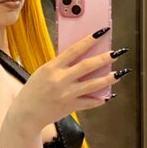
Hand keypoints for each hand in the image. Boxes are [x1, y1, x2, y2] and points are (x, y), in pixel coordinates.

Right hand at [13, 31, 128, 130]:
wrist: (26, 114)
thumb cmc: (34, 90)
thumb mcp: (43, 72)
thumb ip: (60, 64)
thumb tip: (81, 56)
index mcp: (52, 67)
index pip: (74, 50)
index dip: (89, 40)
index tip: (101, 33)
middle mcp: (60, 80)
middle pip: (87, 66)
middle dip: (104, 59)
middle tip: (117, 53)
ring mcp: (67, 94)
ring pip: (93, 85)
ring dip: (108, 78)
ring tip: (120, 73)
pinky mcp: (71, 107)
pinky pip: (90, 102)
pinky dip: (100, 99)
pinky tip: (109, 95)